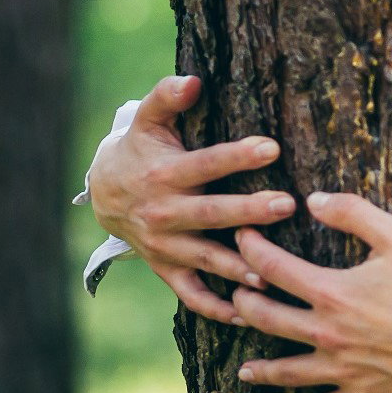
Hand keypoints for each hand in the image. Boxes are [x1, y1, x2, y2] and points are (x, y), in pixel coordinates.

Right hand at [85, 74, 296, 321]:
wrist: (105, 192)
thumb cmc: (142, 148)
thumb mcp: (149, 119)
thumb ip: (166, 96)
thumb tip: (192, 80)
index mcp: (165, 174)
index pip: (205, 163)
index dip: (236, 156)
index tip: (272, 147)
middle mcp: (164, 213)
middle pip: (210, 214)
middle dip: (248, 212)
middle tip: (286, 205)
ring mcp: (165, 245)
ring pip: (204, 258)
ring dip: (237, 267)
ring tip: (272, 272)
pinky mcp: (166, 269)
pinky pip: (190, 294)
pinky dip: (215, 307)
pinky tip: (248, 313)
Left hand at [231, 191, 391, 392]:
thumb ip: (353, 214)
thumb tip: (314, 200)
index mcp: (332, 293)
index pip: (274, 269)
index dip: (252, 250)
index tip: (241, 239)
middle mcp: (328, 334)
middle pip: (269, 320)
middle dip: (245, 304)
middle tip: (235, 295)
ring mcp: (342, 370)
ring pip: (286, 370)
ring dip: (260, 368)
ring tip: (243, 368)